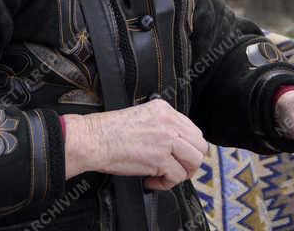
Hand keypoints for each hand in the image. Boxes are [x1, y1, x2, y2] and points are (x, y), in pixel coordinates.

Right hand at [63, 98, 208, 189]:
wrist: (93, 139)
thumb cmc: (109, 131)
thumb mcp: (141, 115)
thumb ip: (161, 125)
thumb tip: (174, 143)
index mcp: (164, 109)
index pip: (193, 130)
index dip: (188, 147)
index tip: (180, 156)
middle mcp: (169, 122)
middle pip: (199, 145)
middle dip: (190, 161)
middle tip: (176, 168)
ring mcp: (166, 139)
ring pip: (194, 161)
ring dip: (182, 173)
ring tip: (165, 176)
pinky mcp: (160, 158)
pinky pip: (177, 176)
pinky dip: (166, 184)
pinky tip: (152, 181)